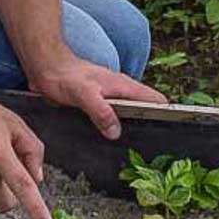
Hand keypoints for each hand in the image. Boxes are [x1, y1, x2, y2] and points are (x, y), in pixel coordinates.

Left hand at [28, 50, 167, 140]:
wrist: (46, 66)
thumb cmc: (65, 76)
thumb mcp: (84, 94)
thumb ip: (101, 112)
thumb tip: (116, 132)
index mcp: (125, 87)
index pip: (156, 101)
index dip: (168, 115)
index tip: (172, 132)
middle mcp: (121, 92)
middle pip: (146, 111)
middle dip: (152, 127)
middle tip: (153, 151)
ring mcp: (110, 98)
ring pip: (129, 116)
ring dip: (132, 130)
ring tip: (136, 152)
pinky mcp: (98, 104)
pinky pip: (113, 118)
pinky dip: (116, 129)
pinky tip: (111, 144)